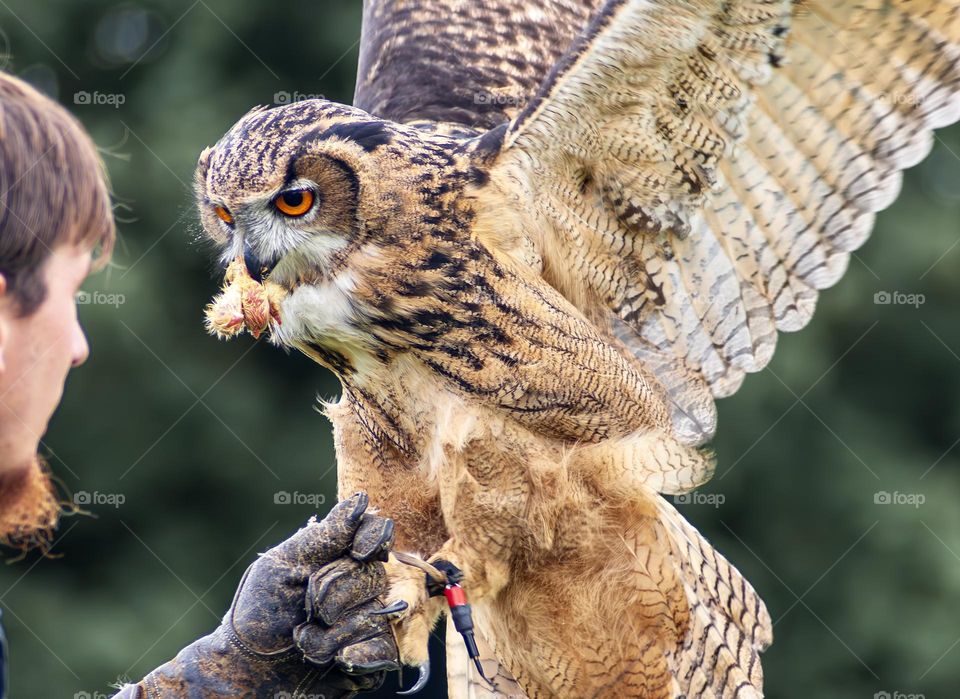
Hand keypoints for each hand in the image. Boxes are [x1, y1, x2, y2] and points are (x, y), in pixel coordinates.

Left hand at [124, 493, 398, 697]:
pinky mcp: (374, 655)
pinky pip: (387, 649)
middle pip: (375, 575)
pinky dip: (360, 655)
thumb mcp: (282, 566)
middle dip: (334, 596)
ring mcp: (371, 620)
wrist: (248, 671)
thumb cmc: (260, 613)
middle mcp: (361, 585)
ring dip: (336, 633)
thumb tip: (362, 499)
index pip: (377, 532)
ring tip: (306, 639)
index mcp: (340, 557)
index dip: (374, 537)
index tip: (357, 552)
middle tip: (308, 608)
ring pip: (379, 614)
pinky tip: (338, 660)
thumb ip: (323, 536)